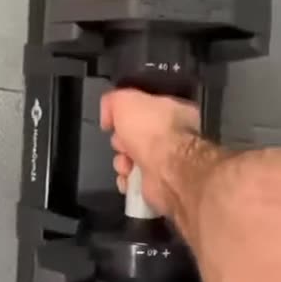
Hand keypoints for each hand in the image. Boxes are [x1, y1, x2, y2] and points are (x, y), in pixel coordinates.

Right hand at [100, 89, 199, 215]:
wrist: (166, 168)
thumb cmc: (157, 133)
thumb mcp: (124, 99)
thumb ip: (113, 100)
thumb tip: (107, 111)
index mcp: (172, 111)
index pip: (143, 110)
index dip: (125, 115)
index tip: (117, 118)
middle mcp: (173, 137)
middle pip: (134, 137)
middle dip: (121, 142)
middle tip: (123, 142)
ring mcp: (166, 161)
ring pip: (132, 160)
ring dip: (122, 162)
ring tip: (127, 162)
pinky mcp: (159, 182)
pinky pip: (134, 181)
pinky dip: (127, 180)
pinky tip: (131, 175)